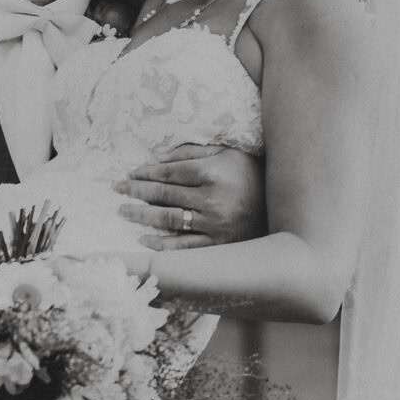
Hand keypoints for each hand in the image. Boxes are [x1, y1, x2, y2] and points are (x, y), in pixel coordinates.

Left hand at [116, 144, 265, 243]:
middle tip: (117, 190)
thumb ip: (192, 152)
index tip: (128, 174)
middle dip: (137, 192)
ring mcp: (215, 225)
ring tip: (123, 212)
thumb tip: (156, 158)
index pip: (169, 173)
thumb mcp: (226, 153)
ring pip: (169, 220)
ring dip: (142, 217)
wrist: (282, 206)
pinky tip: (143, 239)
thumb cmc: (250, 175)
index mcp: (213, 173)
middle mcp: (212, 199)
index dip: (145, 174)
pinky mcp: (218, 245)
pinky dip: (161, 245)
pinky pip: (183, 247)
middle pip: (165, 195)